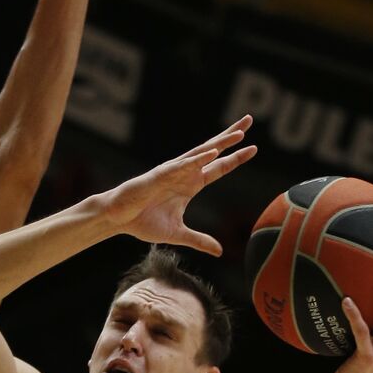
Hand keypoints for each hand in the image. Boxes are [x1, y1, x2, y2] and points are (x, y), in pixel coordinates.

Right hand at [103, 115, 256, 254]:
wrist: (118, 219)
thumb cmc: (143, 221)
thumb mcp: (178, 234)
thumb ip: (199, 241)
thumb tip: (220, 252)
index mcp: (190, 185)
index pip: (219, 168)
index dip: (236, 158)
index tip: (254, 149)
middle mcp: (185, 174)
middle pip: (213, 152)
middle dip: (231, 137)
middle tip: (248, 120)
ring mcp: (173, 172)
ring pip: (201, 153)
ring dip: (220, 143)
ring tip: (238, 134)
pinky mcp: (160, 175)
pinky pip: (182, 166)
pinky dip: (197, 160)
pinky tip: (212, 153)